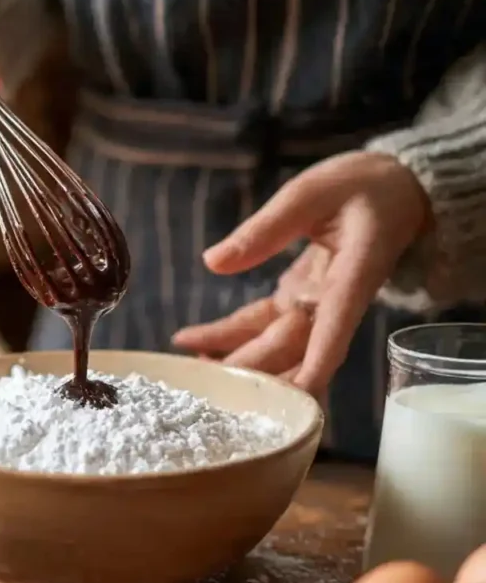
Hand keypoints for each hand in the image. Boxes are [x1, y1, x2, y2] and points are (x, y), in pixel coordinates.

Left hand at [172, 151, 431, 395]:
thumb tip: (213, 262)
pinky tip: (193, 344)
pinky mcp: (299, 300)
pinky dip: (228, 336)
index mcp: (354, 274)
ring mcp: (317, 305)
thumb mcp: (311, 192)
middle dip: (256, 371)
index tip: (299, 397)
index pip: (335, 326)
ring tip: (190, 370)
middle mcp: (337, 301)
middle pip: (297, 347)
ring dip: (236, 360)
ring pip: (275, 345)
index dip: (317, 363)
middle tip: (208, 385)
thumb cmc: (361, 185)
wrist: (392, 189)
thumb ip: (267, 227)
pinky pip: (261, 326)